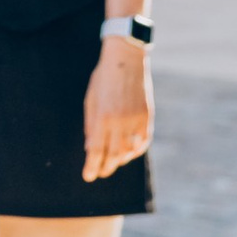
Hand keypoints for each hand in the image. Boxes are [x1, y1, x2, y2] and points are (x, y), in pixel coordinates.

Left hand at [82, 36, 151, 184]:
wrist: (126, 60)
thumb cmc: (103, 79)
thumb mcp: (91, 100)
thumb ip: (91, 126)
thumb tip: (90, 149)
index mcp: (103, 116)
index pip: (97, 150)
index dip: (92, 166)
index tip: (88, 176)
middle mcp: (120, 121)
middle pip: (114, 154)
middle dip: (106, 167)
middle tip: (100, 173)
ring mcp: (136, 120)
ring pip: (129, 151)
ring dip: (120, 160)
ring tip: (112, 162)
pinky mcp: (147, 117)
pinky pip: (143, 141)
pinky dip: (135, 150)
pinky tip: (128, 153)